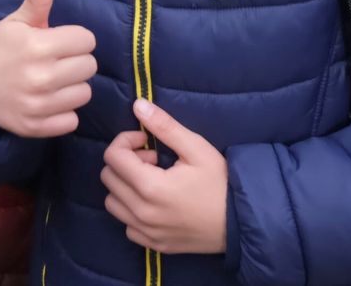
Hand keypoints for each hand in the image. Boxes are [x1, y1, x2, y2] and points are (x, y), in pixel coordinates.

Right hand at [0, 0, 96, 137]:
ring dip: (72, 86)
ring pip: (84, 93)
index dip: (74, 38)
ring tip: (52, 80)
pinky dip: (63, 112)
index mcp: (38, 45)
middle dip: (75, 60)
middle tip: (55, 60)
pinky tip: (47, 101)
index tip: (58, 41)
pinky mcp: (36, 128)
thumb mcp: (16, 20)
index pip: (87, 40)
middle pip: (90, 66)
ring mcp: (38, 105)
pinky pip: (72, 120)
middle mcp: (41, 77)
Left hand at [102, 99, 227, 254]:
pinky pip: (126, 224)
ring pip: (112, 202)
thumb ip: (164, 126)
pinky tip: (153, 202)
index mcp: (150, 187)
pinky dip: (132, 210)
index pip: (112, 156)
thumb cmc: (220, 183)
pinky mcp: (153, 245)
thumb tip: (137, 105)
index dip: (125, 140)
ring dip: (125, 185)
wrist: (241, 222)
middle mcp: (142, 213)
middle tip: (152, 159)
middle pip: (108, 177)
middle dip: (125, 161)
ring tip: (151, 180)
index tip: (145, 140)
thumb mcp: (196, 148)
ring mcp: (146, 232)